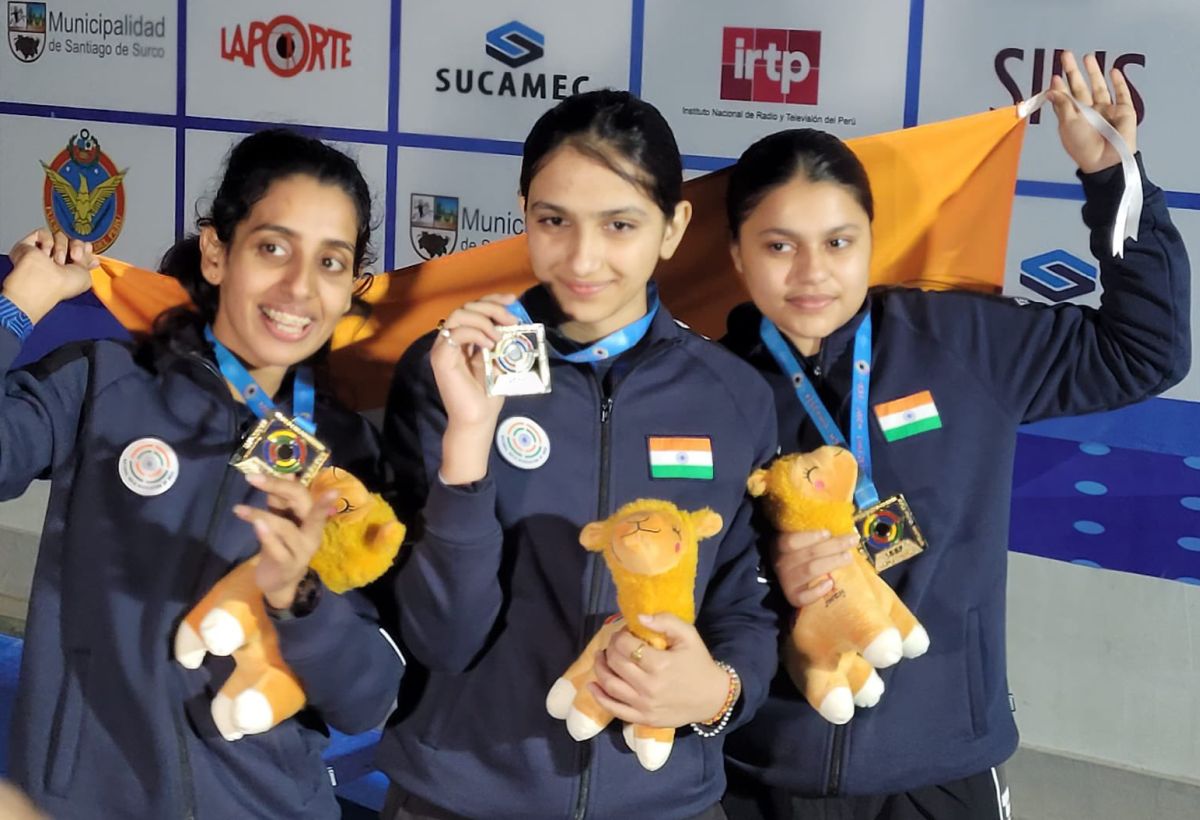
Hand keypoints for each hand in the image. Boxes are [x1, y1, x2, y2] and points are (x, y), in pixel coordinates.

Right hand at [3, 230, 95, 323]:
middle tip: (75, 257)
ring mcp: (43, 252)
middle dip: (77, 246)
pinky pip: (44, 232)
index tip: (88, 250)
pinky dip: (47, 241)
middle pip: (72, 240)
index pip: (81, 250)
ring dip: (62, 247)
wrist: (44, 281)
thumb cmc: (63, 285)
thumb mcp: (86, 276)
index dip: (85, 248)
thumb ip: (89, 262)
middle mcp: (56, 260)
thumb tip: (91, 254)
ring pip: (60, 236)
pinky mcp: (29, 245)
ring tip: (58, 260)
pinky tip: (45, 253)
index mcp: (69, 270)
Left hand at [233, 472, 338, 609]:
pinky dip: (267, 537)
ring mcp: (302, 551)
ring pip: (286, 528)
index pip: (306, 495)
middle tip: (253, 478)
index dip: (293, 481)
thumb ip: (281, 500)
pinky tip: (256, 526)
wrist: (280, 582)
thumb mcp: (281, 521)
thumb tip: (286, 473)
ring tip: (240, 510)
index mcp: (311, 519)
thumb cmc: (280, 546)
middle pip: (302, 504)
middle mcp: (312, 533)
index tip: (287, 468)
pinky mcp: (288, 565)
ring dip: (263, 516)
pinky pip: (278, 549)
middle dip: (279, 488)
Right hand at [432, 294, 517, 483]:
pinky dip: (475, 333)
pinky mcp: (441, 357)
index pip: (473, 308)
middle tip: (511, 321)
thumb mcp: (498, 360)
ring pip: (458, 315)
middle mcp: (450, 339)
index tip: (512, 300)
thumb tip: (513, 321)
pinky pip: (456, 333)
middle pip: (466, 307)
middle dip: (492, 309)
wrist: (477, 418)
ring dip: (483, 320)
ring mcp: (443, 347)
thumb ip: (500, 340)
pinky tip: (490, 344)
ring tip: (499, 335)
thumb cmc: (487, 393)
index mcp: (463, 338)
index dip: (492, 300)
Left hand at [589, 614, 731, 727]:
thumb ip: (665, 621)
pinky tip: (593, 685)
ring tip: (601, 657)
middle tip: (615, 643)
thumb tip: (639, 617)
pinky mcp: (643, 719)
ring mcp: (644, 705)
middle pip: (616, 663)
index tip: (626, 632)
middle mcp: (649, 686)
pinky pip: (614, 709)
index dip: (620, 635)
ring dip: (600, 668)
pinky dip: (599, 697)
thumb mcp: (689, 635)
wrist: (712, 698)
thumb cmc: (699, 663)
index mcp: (660, 664)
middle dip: (610, 648)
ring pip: (610, 685)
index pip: (625, 645)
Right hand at [773, 530, 856, 607]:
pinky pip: (804, 596)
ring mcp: (786, 581)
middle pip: (808, 554)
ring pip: (810, 570)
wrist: (793, 580)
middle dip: (833, 546)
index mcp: (780, 545)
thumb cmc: (801, 555)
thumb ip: (814, 536)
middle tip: (852, 540)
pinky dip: (817, 590)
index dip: (810, 536)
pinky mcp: (793, 597)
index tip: (828, 533)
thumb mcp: (801, 542)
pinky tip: (830, 583)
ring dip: (831, 562)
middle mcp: (781, 563)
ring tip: (848, 557)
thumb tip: (839, 527)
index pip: (791, 540)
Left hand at [1047, 51, 1136, 173]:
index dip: (1060, 86)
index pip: (1065, 97)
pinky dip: (1119, 82)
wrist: (1106, 160)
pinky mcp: (1123, 111)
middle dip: (1074, 71)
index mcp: (1074, 117)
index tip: (1055, 75)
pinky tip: (1113, 71)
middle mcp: (1089, 112)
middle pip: (1080, 87)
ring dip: (1094, 72)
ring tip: (1087, 57)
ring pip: (1099, 87)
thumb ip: (1062, 105)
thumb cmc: (1083, 146)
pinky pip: (1122, 94)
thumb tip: (1051, 89)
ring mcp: (1107, 110)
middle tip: (1066, 54)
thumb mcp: (1068, 124)